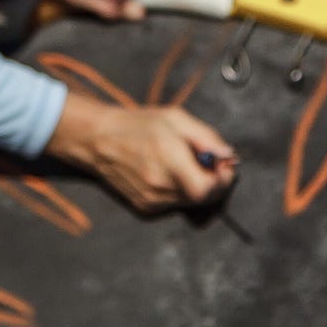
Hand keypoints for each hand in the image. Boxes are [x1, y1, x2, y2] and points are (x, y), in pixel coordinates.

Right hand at [47, 95, 237, 212]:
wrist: (99, 141)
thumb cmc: (137, 125)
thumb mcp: (176, 118)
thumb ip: (206, 138)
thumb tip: (227, 155)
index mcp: (170, 161)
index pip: (207, 189)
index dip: (223, 180)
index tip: (223, 165)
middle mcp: (160, 186)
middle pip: (203, 198)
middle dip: (212, 182)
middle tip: (207, 162)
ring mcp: (151, 201)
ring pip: (190, 203)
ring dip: (195, 187)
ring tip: (182, 164)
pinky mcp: (145, 208)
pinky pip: (174, 205)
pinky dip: (179, 192)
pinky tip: (167, 173)